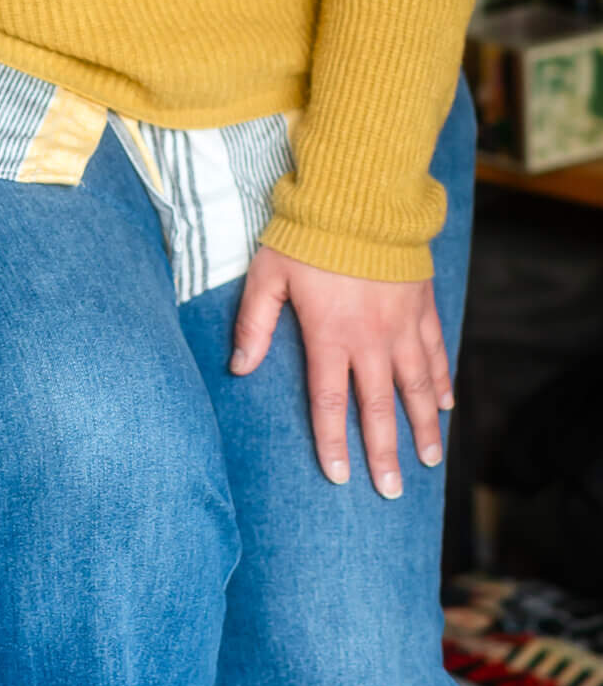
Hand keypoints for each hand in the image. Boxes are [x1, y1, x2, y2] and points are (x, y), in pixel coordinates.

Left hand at [230, 243, 452, 497]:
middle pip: (379, 408)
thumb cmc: (307, 234)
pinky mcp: (423, 305)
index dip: (334, 443)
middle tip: (390, 491)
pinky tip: (446, 405)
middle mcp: (372, 339)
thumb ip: (254, 323)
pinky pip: (437, 352)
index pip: (330, 403)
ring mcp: (403, 325)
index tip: (341, 477)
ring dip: (423, 428)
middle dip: (384, 453)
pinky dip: (442, 381)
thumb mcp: (268, 274)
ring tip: (428, 461)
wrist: (361, 195)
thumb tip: (239, 369)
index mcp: (330, 336)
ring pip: (417, 388)